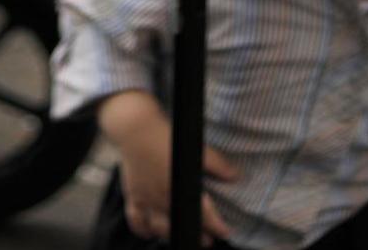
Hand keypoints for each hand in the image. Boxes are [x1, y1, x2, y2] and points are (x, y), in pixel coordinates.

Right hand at [106, 94, 237, 245]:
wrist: (135, 129)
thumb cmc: (163, 136)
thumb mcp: (195, 147)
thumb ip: (216, 164)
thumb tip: (235, 176)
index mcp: (180, 187)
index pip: (203, 214)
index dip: (216, 226)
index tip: (224, 231)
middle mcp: (162, 198)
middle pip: (182, 225)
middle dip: (197, 234)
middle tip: (207, 239)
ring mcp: (146, 199)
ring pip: (159, 228)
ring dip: (171, 235)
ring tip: (182, 235)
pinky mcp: (132, 196)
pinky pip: (136, 221)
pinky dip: (143, 230)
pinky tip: (151, 232)